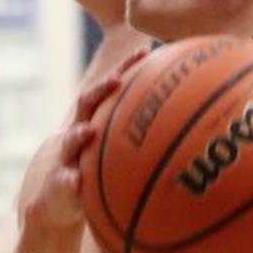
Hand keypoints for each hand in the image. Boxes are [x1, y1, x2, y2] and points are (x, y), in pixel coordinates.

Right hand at [25, 60, 143, 235]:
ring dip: (78, 136)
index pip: (110, 89)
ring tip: (88, 131)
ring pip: (70, 142)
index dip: (125, 68)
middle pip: (86, 103)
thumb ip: (146, 140)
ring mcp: (65, 157)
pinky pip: (63, 182)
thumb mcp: (121, 154)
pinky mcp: (58, 184)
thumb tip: (193, 128)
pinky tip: (75, 181)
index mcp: (95, 120)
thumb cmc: (98, 174)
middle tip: (117, 80)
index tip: (145, 51)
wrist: (59, 201)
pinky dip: (69, 181)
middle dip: (101, 90)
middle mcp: (78, 133)